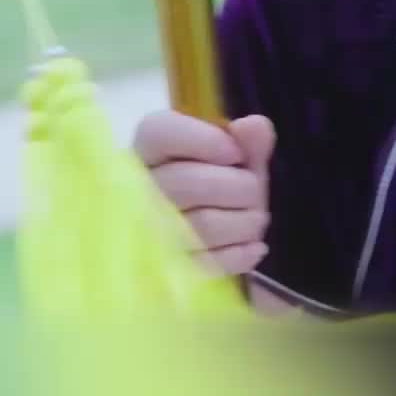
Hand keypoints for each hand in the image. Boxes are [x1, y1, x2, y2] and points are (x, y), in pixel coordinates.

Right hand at [134, 109, 273, 275]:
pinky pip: (208, 263)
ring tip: (256, 218)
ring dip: (245, 222)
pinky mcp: (168, 269)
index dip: (204, 140)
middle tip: (254, 191)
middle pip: (188, 183)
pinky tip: (253, 246)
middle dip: (239, 186)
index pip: (160, 133)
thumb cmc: (223, 182)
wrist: (219, 229)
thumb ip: (249, 139)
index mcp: (150, 148)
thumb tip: (255, 126)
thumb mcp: (238, 157)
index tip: (235, 152)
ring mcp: (149, 232)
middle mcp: (139, 188)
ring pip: (203, 225)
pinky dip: (240, 254)